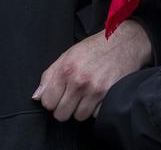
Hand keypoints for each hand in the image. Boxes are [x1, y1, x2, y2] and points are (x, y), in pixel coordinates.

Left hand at [33, 20, 152, 121]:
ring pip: (79, 117)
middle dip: (64, 108)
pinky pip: (96, 115)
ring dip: (80, 109)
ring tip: (85, 95)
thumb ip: (49, 76)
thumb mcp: (67, 55)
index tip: (57, 96)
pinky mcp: (110, 96)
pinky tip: (97, 96)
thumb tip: (36, 97)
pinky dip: (96, 108)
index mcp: (66, 70)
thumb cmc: (93, 48)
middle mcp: (79, 81)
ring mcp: (96, 90)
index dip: (51, 101)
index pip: (48, 102)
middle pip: (61, 114)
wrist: (124, 43)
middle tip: (71, 97)